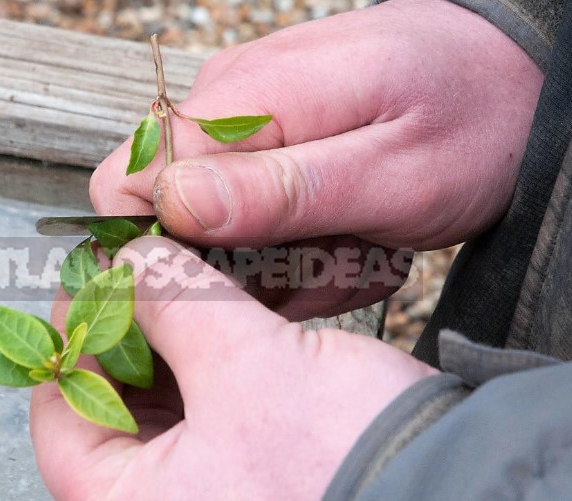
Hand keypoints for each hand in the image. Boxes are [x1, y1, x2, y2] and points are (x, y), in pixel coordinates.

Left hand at [30, 237, 435, 500]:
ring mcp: (209, 500)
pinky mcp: (254, 478)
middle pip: (111, 407)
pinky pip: (212, 412)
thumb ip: (173, 304)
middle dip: (128, 332)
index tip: (93, 281)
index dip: (74, 336)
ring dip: (173, 341)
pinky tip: (225, 316)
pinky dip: (212, 362)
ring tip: (184, 282)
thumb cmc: (344, 463)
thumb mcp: (242, 366)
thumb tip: (130, 263)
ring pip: (166, 406)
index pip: (60, 414)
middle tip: (142, 271)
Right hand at [89, 0, 542, 316]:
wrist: (517, 73)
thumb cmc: (472, 120)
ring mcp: (246, 118)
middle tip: (330, 266)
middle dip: (243, 265)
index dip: (162, 251)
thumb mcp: (392, 176)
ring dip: (283, 258)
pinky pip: (252, 211)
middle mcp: (228, 102)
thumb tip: (169, 207)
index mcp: (245, 101)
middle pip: (171, 215)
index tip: (237, 282)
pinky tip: (352, 238)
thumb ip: (280, 192)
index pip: (127, 181)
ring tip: (356, 251)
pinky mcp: (269, 137)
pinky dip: (299, 241)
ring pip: (216, 223)